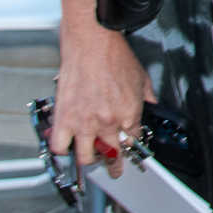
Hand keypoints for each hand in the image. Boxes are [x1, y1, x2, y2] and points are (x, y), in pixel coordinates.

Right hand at [51, 0, 155, 177]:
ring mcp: (84, 122)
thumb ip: (148, 98)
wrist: (92, 43)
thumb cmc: (114, 56)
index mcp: (129, 114)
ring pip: (85, 158)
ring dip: (89, 160)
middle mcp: (107, 122)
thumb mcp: (143, 79)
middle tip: (112, 169)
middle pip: (111, 156)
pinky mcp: (64, 117)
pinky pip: (60, 146)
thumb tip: (152, 106)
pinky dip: (63, 149)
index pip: (133, 143)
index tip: (129, 152)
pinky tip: (67, 145)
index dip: (131, 148)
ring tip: (91, 158)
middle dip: (113, 165)